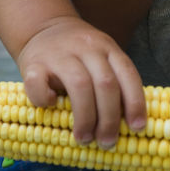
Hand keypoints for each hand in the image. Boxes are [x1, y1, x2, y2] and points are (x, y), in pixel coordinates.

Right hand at [15, 16, 146, 149]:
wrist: (41, 29)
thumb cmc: (77, 56)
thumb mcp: (100, 59)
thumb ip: (113, 83)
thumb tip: (128, 128)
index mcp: (107, 47)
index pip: (127, 74)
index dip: (135, 102)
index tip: (137, 128)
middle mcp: (86, 47)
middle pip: (105, 83)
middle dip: (110, 118)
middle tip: (108, 142)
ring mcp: (59, 54)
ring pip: (79, 85)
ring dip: (85, 117)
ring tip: (85, 139)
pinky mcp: (33, 63)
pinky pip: (39, 84)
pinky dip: (46, 100)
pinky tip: (51, 107)